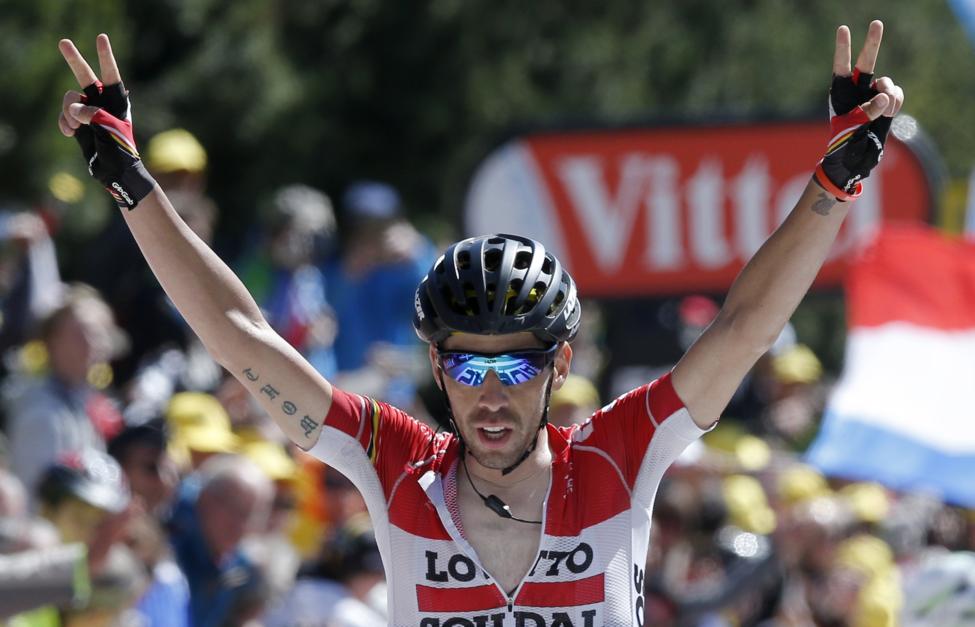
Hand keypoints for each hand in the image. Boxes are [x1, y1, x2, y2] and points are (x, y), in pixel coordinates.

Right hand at [58, 35, 155, 208]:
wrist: (115, 171)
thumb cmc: (120, 149)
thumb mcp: (108, 128)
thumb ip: (92, 113)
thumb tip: (73, 109)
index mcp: (116, 101)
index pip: (111, 74)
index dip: (105, 56)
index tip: (101, 38)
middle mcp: (102, 102)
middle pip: (86, 76)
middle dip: (74, 60)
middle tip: (63, 42)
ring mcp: (89, 112)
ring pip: (69, 99)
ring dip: (68, 112)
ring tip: (77, 127)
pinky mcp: (78, 123)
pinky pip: (64, 115)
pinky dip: (65, 123)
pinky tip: (70, 133)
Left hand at [814, 20, 904, 201]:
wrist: (855, 159)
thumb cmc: (845, 142)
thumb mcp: (853, 127)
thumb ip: (868, 110)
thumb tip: (885, 95)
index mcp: (840, 92)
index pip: (841, 66)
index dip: (843, 48)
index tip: (843, 30)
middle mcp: (856, 90)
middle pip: (866, 62)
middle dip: (872, 43)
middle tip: (876, 23)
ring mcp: (872, 95)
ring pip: (886, 82)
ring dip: (889, 93)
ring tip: (886, 110)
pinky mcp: (886, 103)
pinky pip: (897, 94)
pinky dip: (896, 101)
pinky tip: (891, 113)